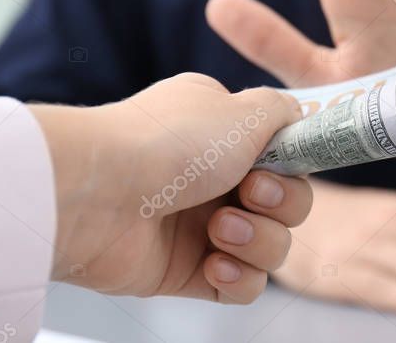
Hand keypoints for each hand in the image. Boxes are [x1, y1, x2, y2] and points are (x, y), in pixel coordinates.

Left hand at [29, 73, 312, 302]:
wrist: (95, 194)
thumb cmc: (167, 143)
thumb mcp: (243, 109)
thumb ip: (285, 113)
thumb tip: (300, 121)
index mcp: (225, 132)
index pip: (287, 156)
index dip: (294, 166)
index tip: (282, 164)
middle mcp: (216, 175)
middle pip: (289, 204)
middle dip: (281, 204)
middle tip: (248, 193)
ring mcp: (202, 224)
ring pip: (272, 246)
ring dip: (257, 240)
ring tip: (217, 229)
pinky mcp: (188, 271)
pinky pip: (243, 286)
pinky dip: (238, 278)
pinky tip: (214, 266)